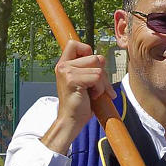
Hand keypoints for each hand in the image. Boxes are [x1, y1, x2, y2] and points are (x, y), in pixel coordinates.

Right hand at [41, 39, 110, 153]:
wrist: (71, 121)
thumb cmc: (80, 103)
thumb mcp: (83, 81)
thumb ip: (88, 67)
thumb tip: (102, 59)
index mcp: (63, 64)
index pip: (75, 44)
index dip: (87, 51)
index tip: (90, 68)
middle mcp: (63, 65)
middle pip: (95, 57)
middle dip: (103, 74)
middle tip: (98, 88)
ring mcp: (67, 72)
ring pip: (98, 68)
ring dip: (102, 83)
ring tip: (94, 93)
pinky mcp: (72, 79)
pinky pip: (97, 77)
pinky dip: (100, 89)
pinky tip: (92, 97)